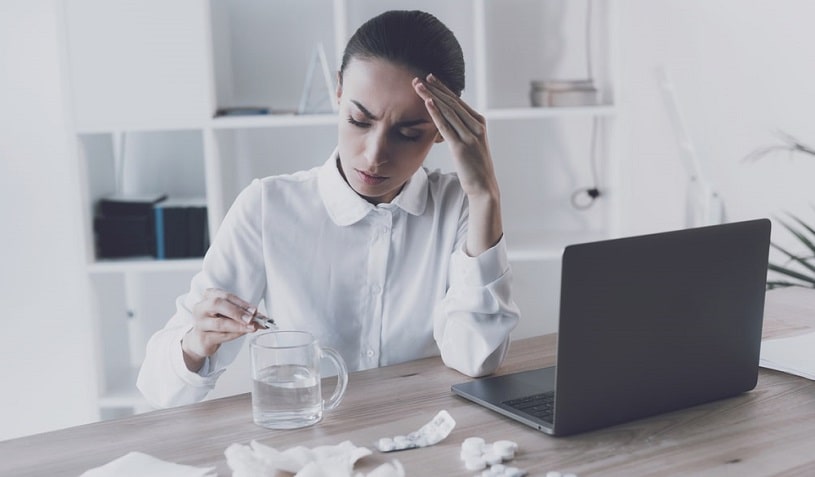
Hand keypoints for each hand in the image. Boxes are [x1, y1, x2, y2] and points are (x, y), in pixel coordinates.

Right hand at [181, 288, 266, 371]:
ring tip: (252, 327)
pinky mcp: (202, 338)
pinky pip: (220, 336)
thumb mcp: (229, 314)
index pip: (225, 296)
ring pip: (220, 323)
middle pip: (217, 304)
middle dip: (237, 311)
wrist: (201, 340)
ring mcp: (199, 323)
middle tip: (251, 318)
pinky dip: (234, 335)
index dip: (241, 303)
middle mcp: (201, 308)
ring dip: (239, 326)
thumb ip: (243, 313)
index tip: (254, 310)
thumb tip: (262, 317)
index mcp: (208, 296)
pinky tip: (243, 334)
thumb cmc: (217, 322)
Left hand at [413, 74, 503, 255]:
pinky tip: (427, 103)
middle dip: (435, 89)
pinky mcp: (461, 147)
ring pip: (447, 111)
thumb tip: (447, 121)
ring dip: (431, 97)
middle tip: (420, 78)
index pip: (458, 102)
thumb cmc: (475, 167)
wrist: (484, 186)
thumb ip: (461, 130)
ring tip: (418, 86)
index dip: (443, 89)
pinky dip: (436, 113)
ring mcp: (469, 136)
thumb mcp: (471, 144)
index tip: (430, 79)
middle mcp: (476, 126)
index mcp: (479, 123)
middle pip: (452, 102)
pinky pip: (446, 126)